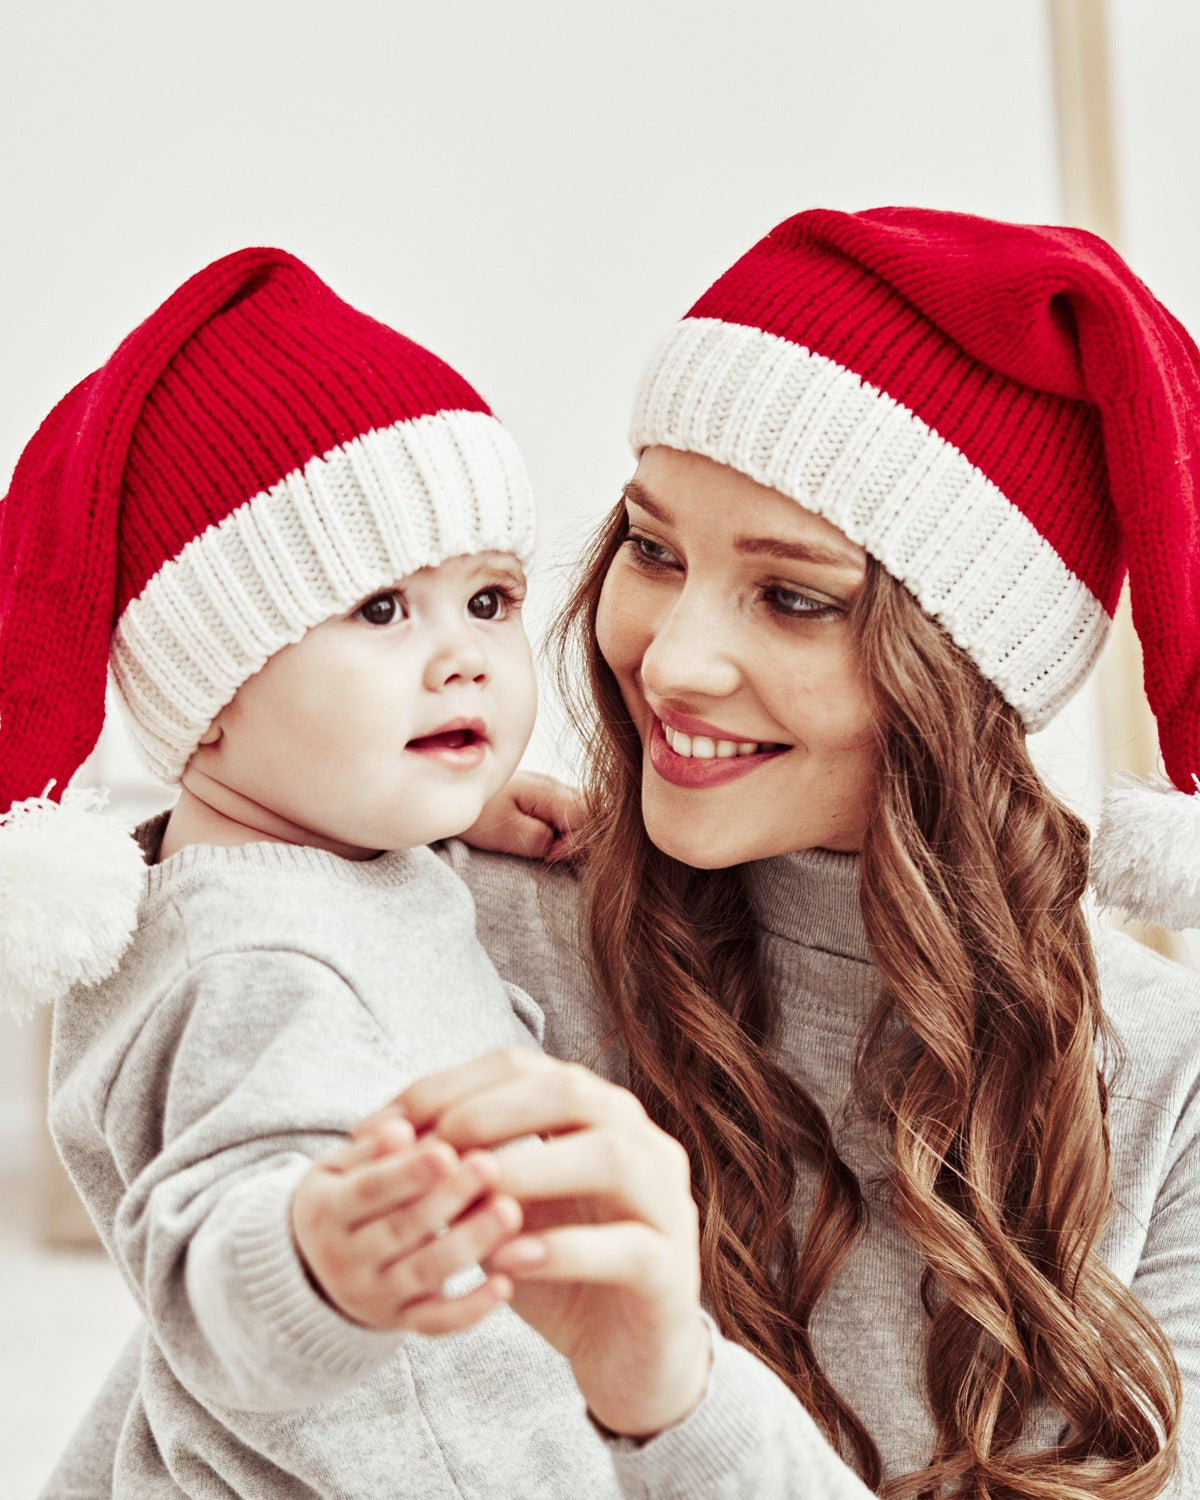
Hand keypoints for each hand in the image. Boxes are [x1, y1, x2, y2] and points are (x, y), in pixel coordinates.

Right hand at [291, 1115, 522, 1334]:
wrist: (312, 1265)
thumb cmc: (344, 1194)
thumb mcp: (339, 1167)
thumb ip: (371, 1149)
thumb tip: (400, 1129)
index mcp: (326, 1211)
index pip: (369, 1191)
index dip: (408, 1173)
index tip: (448, 1151)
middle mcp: (344, 1259)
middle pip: (401, 1231)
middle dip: (448, 1199)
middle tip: (491, 1167)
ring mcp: (372, 1296)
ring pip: (423, 1274)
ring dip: (469, 1245)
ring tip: (509, 1213)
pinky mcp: (398, 1322)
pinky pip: (435, 1323)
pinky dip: (470, 1309)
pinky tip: (505, 1285)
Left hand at [356, 1051, 709, 1436]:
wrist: (627, 1355)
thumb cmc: (554, 1268)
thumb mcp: (496, 1215)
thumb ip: (460, 1176)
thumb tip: (387, 1142)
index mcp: (594, 1113)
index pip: (523, 1068)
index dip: (449, 1086)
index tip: (384, 1123)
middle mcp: (639, 1140)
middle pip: (574, 1091)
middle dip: (494, 1112)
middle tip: (434, 1147)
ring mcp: (666, 1200)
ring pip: (612, 1157)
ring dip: (534, 1168)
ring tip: (475, 1192)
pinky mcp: (673, 1269)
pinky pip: (628, 1247)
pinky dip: (566, 1250)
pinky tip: (512, 1261)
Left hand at [459, 771, 582, 861]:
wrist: (453, 791)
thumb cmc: (477, 814)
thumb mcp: (502, 830)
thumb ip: (537, 838)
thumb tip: (563, 848)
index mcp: (549, 791)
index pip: (588, 817)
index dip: (579, 842)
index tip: (552, 856)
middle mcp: (557, 787)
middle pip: (593, 815)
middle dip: (583, 841)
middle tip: (553, 857)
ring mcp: (554, 792)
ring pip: (586, 816)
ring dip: (577, 838)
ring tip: (551, 852)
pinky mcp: (548, 800)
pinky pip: (572, 817)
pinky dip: (569, 834)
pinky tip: (551, 845)